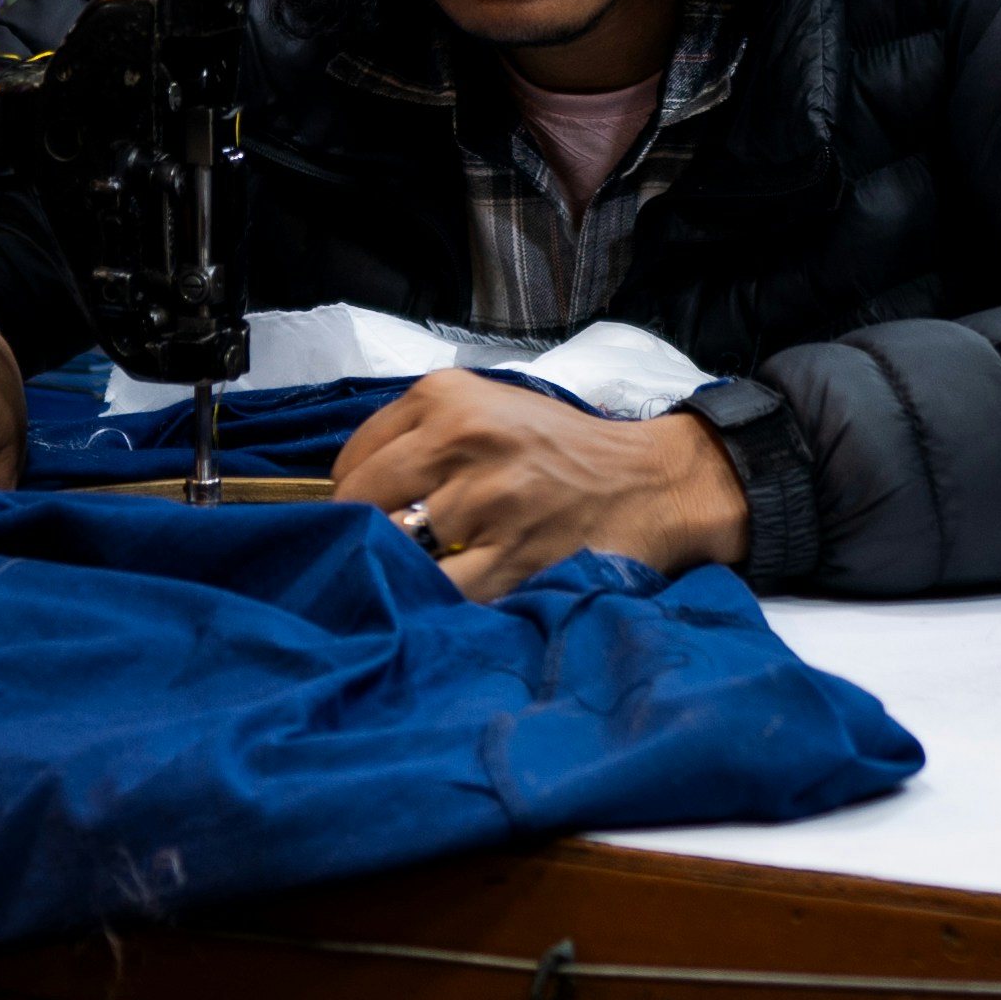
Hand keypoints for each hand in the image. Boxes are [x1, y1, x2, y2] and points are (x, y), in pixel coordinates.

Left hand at [325, 378, 743, 599]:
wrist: (650, 483)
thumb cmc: (563, 450)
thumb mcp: (489, 408)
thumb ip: (422, 433)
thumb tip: (350, 488)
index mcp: (449, 398)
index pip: (354, 458)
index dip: (350, 495)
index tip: (367, 516)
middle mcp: (463, 440)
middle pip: (360, 503)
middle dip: (360, 534)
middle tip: (378, 552)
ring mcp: (486, 500)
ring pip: (393, 548)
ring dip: (393, 570)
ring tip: (406, 575)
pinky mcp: (510, 555)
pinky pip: (440, 590)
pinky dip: (432, 601)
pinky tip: (441, 598)